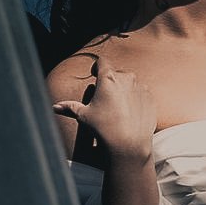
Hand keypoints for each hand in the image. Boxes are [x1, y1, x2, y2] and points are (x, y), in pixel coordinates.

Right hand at [52, 49, 156, 163]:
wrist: (129, 143)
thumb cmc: (104, 127)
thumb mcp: (84, 116)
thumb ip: (70, 107)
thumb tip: (55, 106)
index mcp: (108, 78)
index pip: (102, 61)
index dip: (96, 66)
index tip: (94, 74)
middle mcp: (126, 77)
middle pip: (116, 73)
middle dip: (110, 81)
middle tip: (105, 98)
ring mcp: (140, 86)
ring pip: (130, 82)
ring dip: (124, 89)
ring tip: (117, 108)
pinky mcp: (150, 96)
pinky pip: (141, 92)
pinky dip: (135, 98)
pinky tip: (130, 112)